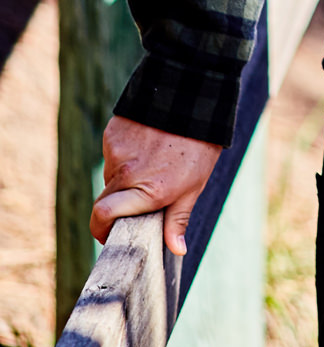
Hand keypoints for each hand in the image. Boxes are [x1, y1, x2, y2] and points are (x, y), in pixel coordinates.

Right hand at [91, 116, 222, 257]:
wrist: (192, 97)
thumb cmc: (198, 147)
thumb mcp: (194, 185)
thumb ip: (178, 219)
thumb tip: (177, 250)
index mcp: (147, 191)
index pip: (102, 218)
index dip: (101, 231)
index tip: (112, 235)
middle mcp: (126, 173)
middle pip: (103, 202)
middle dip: (115, 209)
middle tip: (136, 203)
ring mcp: (116, 153)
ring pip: (110, 177)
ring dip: (125, 179)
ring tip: (152, 164)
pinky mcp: (112, 135)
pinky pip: (113, 155)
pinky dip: (125, 157)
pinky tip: (147, 146)